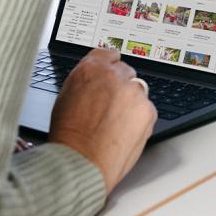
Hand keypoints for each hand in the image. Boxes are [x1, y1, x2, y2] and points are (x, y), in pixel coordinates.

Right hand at [48, 48, 156, 192]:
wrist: (82, 161)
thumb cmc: (69, 136)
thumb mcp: (67, 97)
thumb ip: (86, 82)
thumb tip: (95, 81)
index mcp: (91, 68)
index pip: (109, 54)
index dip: (110, 66)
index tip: (112, 74)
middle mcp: (114, 75)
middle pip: (126, 72)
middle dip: (121, 86)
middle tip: (111, 107)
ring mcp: (133, 92)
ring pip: (138, 91)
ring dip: (131, 102)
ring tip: (115, 124)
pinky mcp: (148, 110)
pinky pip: (147, 109)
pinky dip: (139, 119)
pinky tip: (124, 132)